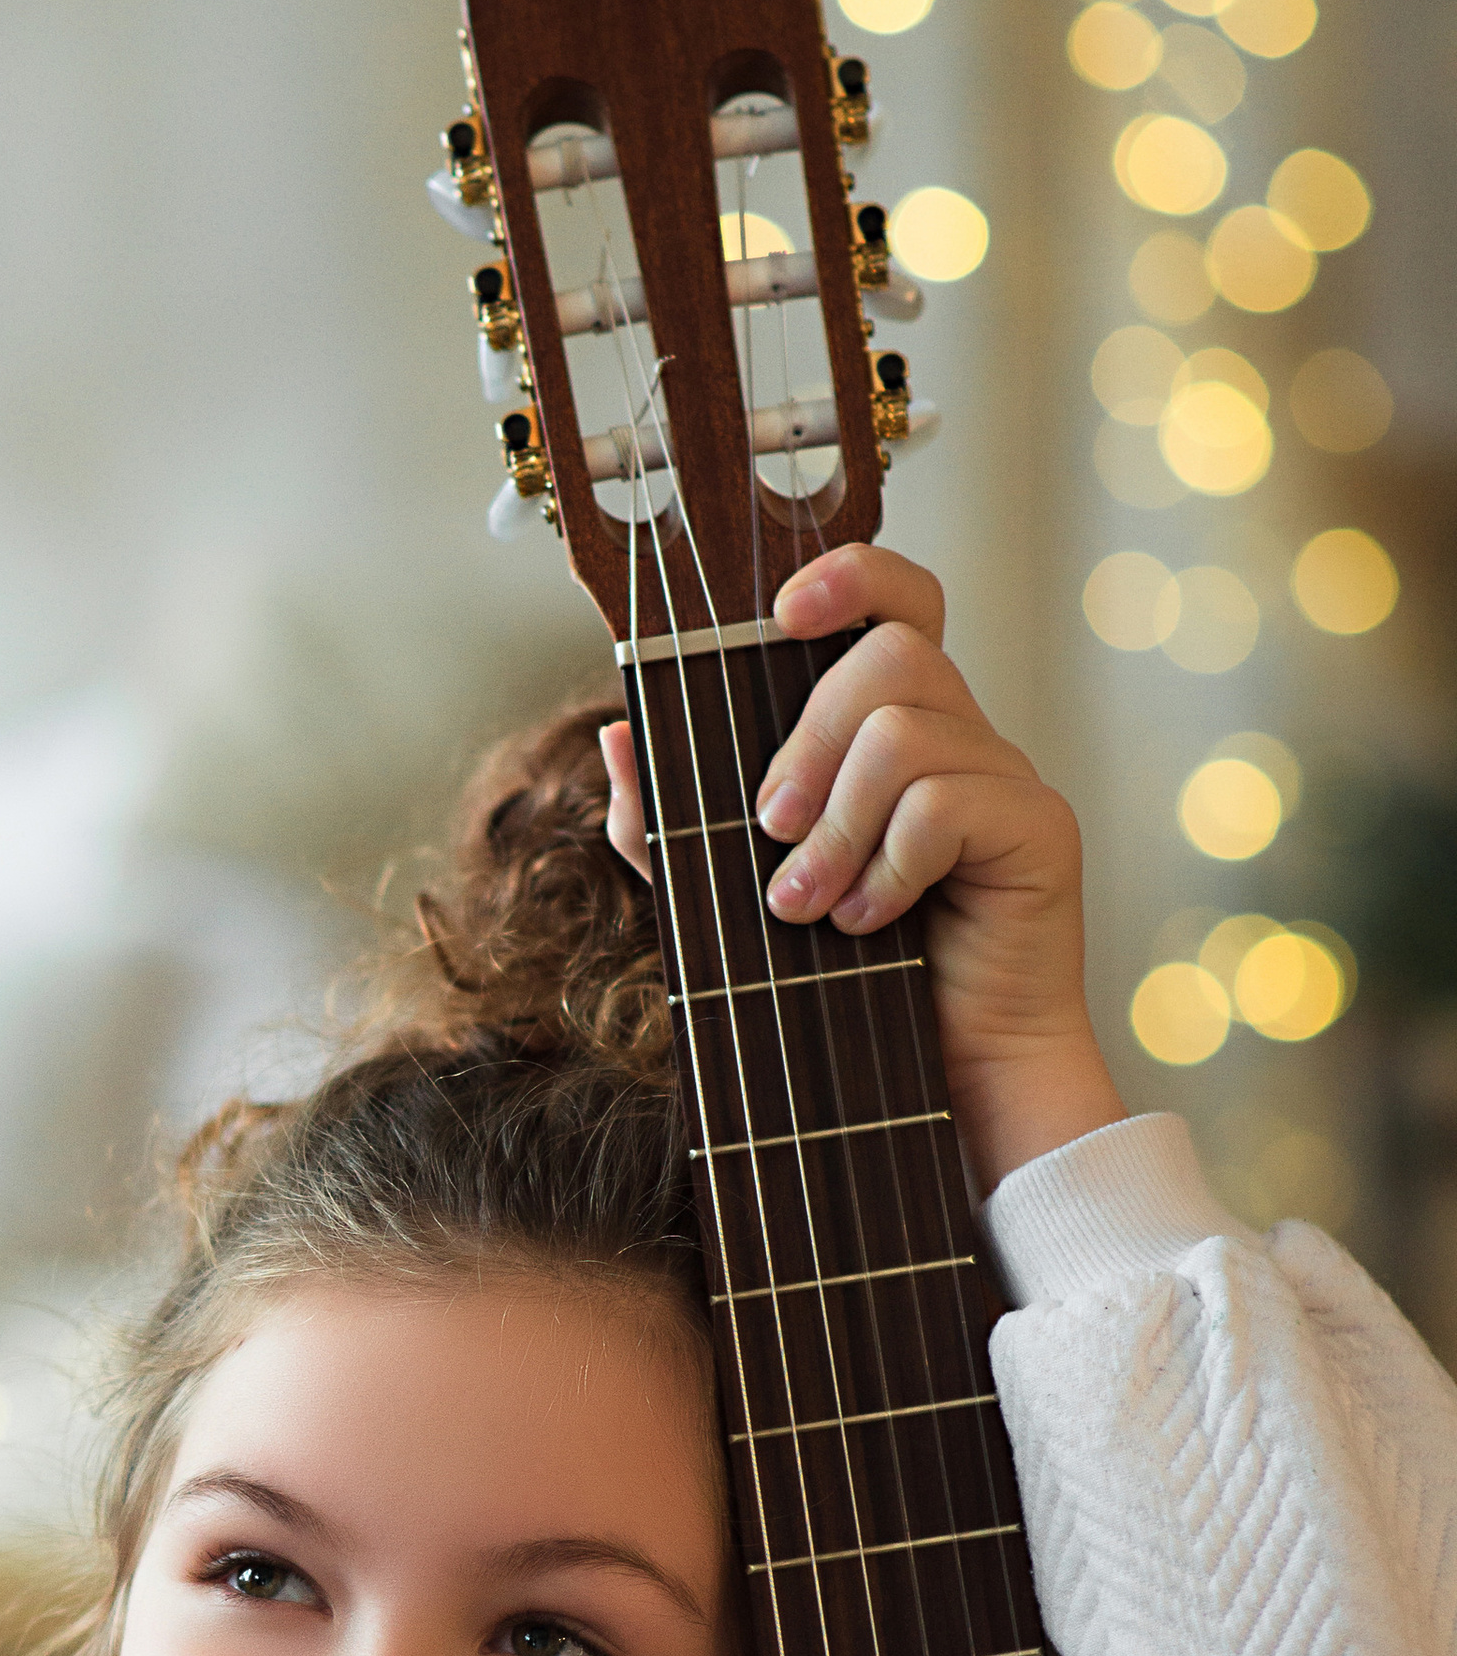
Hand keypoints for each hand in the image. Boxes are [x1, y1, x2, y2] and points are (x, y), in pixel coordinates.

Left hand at [600, 543, 1124, 1195]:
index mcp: (892, 729)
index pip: (895, 601)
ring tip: (808, 906)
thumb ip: (668, 821)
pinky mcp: (1039, 828)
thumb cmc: (846, 984)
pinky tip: (871, 923)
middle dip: (805, 743)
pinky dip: (888, 868)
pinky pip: (946, 803)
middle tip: (768, 832)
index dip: (849, 575)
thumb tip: (617, 734)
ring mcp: (1005, 776)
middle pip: (890, 654)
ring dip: (835, 824)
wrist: (943, 1079)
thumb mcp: (726, 897)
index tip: (779, 614)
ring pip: (905, 730)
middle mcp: (959, 736)